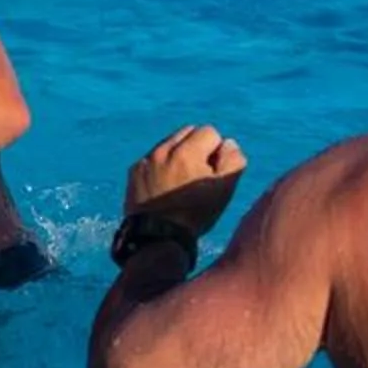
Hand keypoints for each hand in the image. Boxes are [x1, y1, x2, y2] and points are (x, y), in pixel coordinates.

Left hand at [123, 125, 246, 239]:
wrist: (158, 236)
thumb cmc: (196, 213)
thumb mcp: (224, 189)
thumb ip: (232, 160)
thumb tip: (227, 142)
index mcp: (186, 152)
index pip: (209, 131)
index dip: (216, 151)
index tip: (212, 170)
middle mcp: (163, 150)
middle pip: (187, 132)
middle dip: (197, 146)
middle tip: (198, 172)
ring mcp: (146, 160)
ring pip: (168, 143)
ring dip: (178, 154)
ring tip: (182, 180)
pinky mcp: (134, 171)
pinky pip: (152, 157)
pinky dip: (161, 165)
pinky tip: (165, 185)